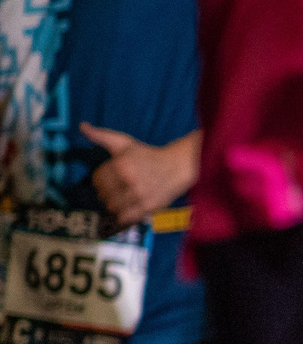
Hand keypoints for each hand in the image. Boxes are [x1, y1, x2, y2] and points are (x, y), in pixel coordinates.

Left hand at [80, 124, 194, 225]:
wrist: (178, 166)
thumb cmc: (148, 154)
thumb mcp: (124, 143)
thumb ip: (101, 136)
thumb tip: (82, 126)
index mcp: (121, 165)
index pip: (97, 180)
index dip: (101, 180)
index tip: (110, 178)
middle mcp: (129, 181)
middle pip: (103, 195)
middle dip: (107, 193)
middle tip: (117, 188)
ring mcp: (139, 195)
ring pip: (112, 207)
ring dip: (114, 204)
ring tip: (123, 197)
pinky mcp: (148, 207)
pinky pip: (125, 217)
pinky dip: (123, 214)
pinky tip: (129, 207)